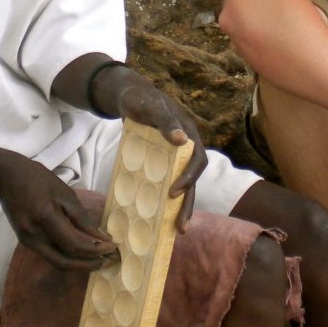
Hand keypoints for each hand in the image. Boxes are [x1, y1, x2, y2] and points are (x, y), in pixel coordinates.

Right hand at [0, 154, 116, 270]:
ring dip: (79, 264)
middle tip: (108, 260)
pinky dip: (68, 257)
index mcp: (45, 218)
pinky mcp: (26, 242)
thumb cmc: (38, 179)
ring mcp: (27, 241)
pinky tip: (82, 252)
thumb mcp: (65, 193)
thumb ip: (82, 218)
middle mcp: (34, 235)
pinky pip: (50, 255)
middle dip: (88, 264)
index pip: (73, 245)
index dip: (94, 250)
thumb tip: (101, 236)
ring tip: (99, 258)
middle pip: (64, 262)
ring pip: (57, 262)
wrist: (6, 178)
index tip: (112, 246)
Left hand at [102, 73, 208, 230]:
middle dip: (188, 203)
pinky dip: (167, 198)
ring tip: (176, 229)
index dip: (189, 179)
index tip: (173, 194)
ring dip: (181, 206)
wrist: (130, 97)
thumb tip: (181, 140)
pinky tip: (159, 214)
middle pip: (193, 180)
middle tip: (181, 227)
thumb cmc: (141, 100)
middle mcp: (186, 149)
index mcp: (190, 136)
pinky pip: (169, 182)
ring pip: (183, 184)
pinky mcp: (164, 161)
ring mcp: (176, 156)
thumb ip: (166, 121)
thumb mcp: (151, 108)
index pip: (197, 162)